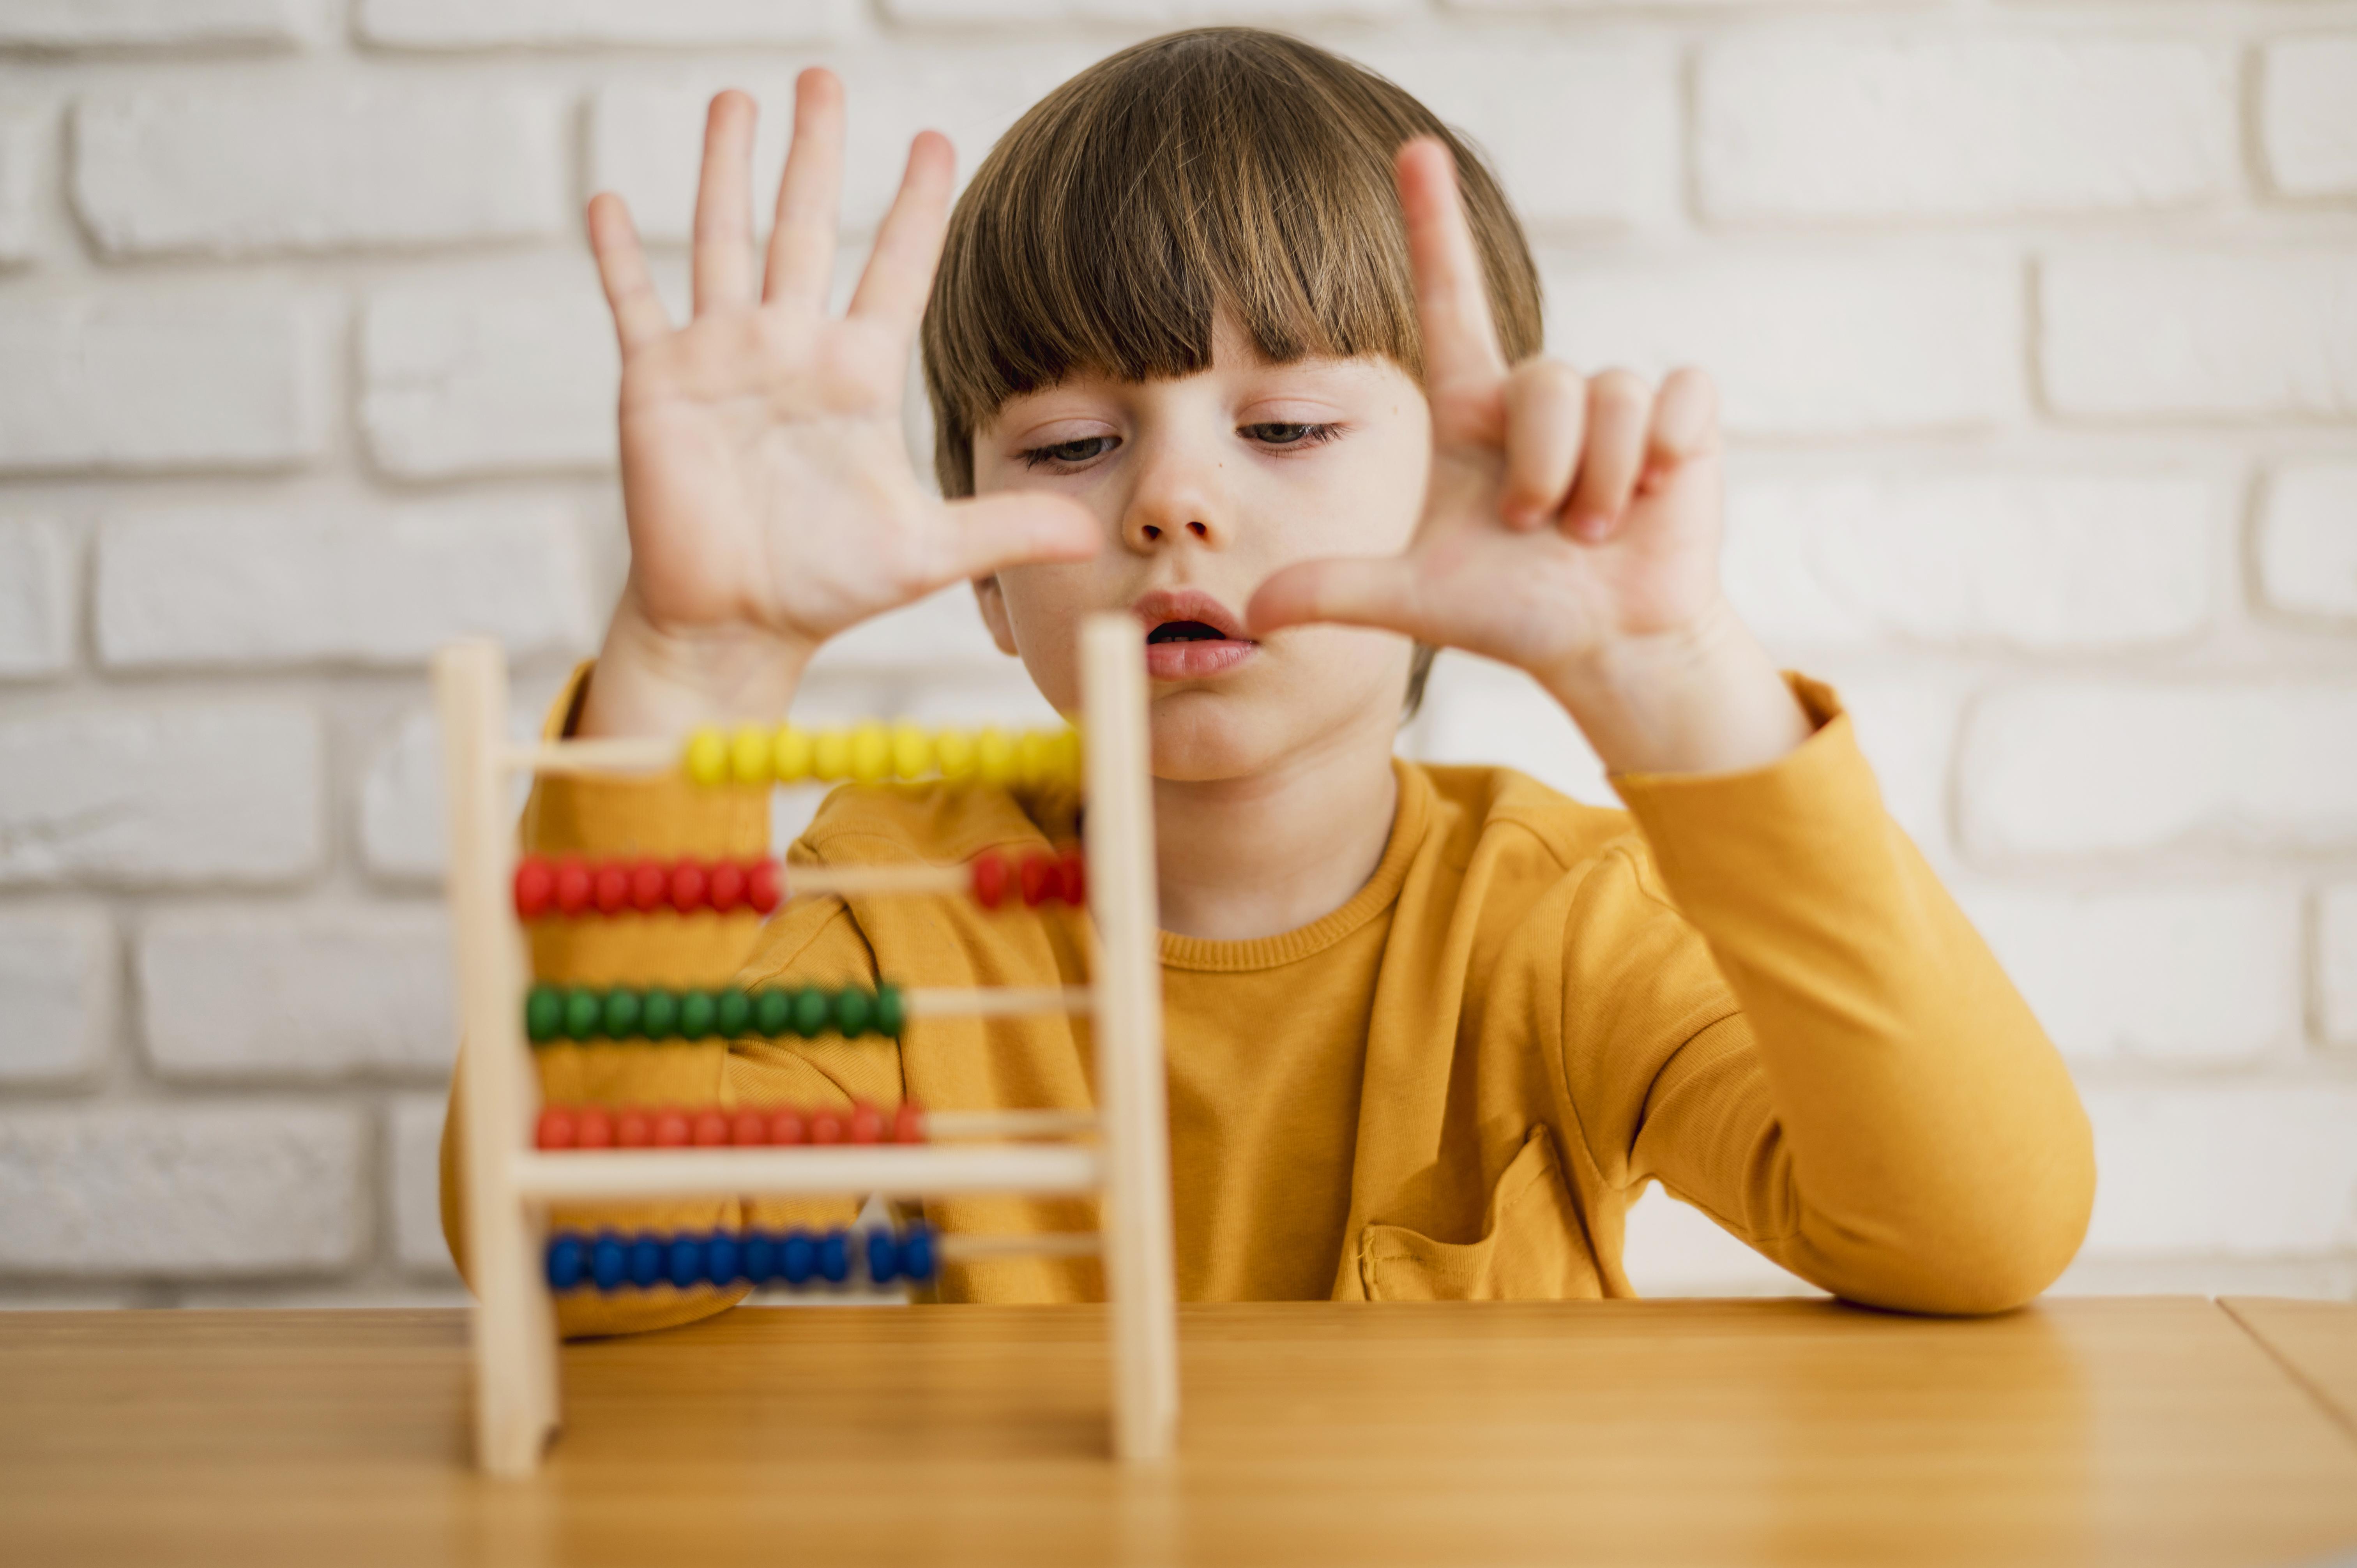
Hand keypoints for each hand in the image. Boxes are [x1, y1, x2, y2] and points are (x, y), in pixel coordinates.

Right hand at [578, 72, 1098, 736]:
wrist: (739, 622)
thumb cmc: (828, 585)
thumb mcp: (927, 555)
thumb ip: (1004, 530)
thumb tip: (1089, 534)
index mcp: (856, 375)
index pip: (893, 269)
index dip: (914, 207)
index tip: (934, 139)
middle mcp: (790, 349)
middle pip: (805, 228)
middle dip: (814, 152)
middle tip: (821, 77)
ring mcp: (721, 359)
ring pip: (723, 241)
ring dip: (726, 171)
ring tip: (737, 101)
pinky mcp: (659, 384)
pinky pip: (635, 304)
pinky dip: (617, 255)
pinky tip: (606, 200)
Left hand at [1246, 140, 1806, 775]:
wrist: (1606, 644)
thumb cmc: (1514, 614)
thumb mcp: (1416, 602)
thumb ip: (1335, 593)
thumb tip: (1253, 613)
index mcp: (1473, 415)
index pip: (1450, 300)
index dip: (1434, 225)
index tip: (1415, 148)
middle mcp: (1539, 398)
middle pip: (1542, 381)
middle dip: (1541, 470)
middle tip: (1542, 530)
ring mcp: (1614, 405)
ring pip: (1608, 393)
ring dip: (1599, 479)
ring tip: (1593, 531)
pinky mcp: (1681, 420)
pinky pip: (1677, 394)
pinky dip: (1665, 453)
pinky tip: (1656, 496)